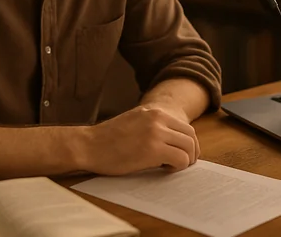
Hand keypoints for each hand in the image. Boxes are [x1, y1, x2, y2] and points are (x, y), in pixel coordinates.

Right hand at [78, 106, 199, 175]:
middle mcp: (158, 118)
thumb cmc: (108, 139)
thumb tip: (173, 141)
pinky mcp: (153, 149)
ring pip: (188, 148)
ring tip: (172, 167)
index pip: (186, 127)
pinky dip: (177, 167)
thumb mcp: (135, 122)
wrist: (89, 145)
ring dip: (185, 161)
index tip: (184, 154)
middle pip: (191, 137)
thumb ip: (154, 126)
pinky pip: (180, 159)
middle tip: (183, 164)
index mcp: (155, 111)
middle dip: (191, 153)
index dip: (189, 144)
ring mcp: (156, 133)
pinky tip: (164, 169)